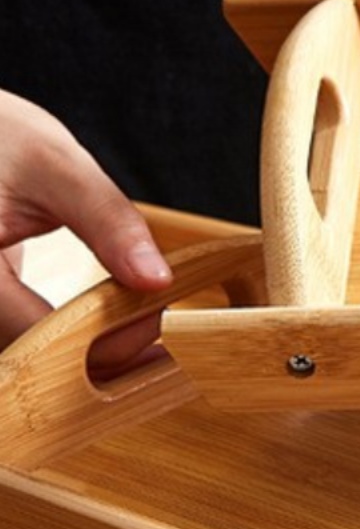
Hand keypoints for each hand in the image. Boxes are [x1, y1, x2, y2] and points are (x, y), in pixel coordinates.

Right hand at [0, 87, 172, 351]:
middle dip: (101, 361)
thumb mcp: (53, 164)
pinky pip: (24, 343)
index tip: (159, 321)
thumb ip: (107, 221)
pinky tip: (112, 329)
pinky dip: (67, 344)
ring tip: (146, 340)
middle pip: (32, 363)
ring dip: (86, 358)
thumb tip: (157, 280)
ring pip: (28, 361)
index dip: (106, 340)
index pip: (41, 338)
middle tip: (166, 348)